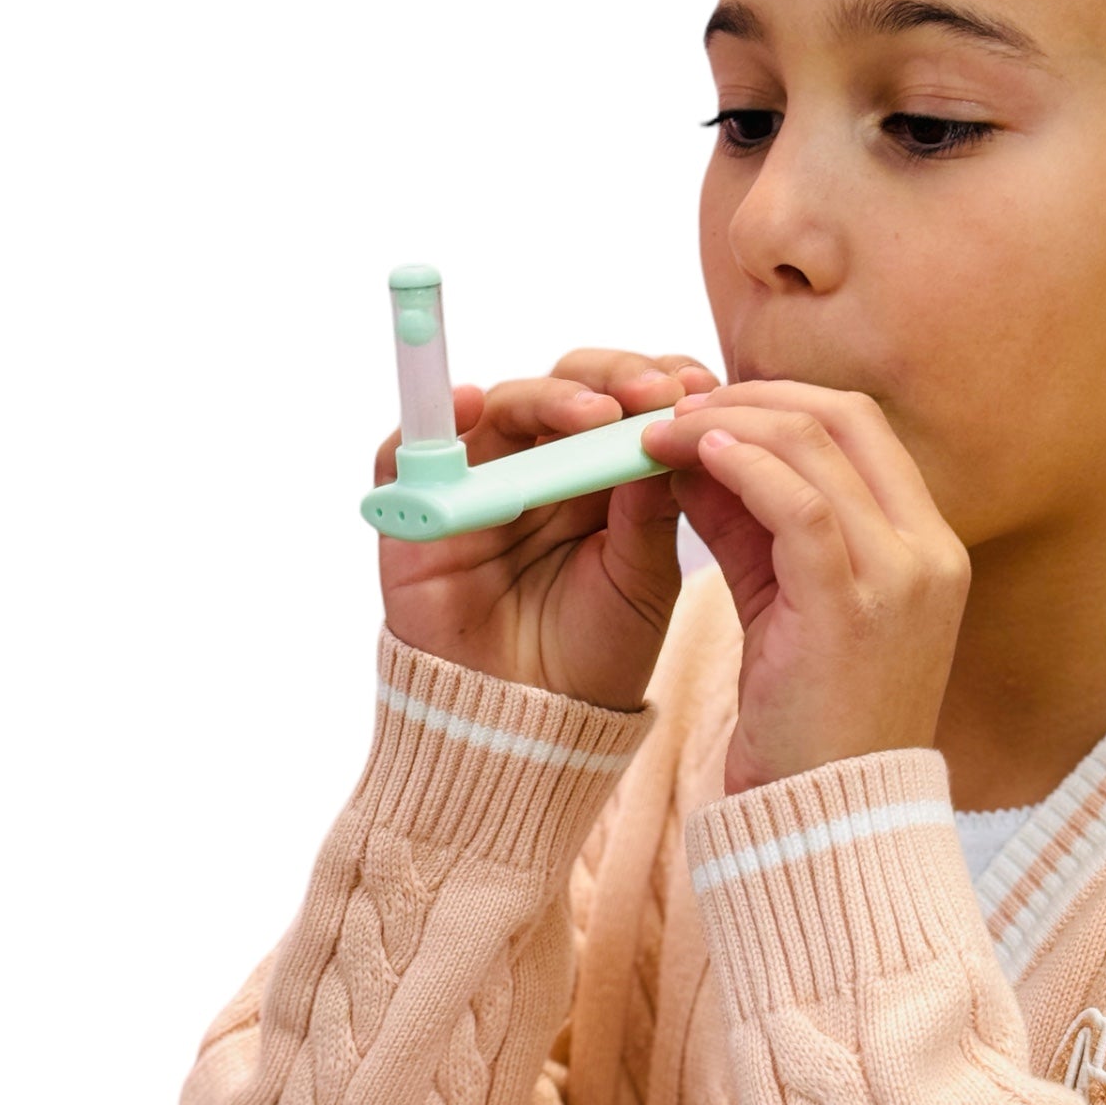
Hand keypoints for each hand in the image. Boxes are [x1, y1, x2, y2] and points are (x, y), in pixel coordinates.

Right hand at [373, 349, 720, 703]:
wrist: (534, 727)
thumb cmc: (594, 654)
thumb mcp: (643, 576)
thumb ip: (649, 506)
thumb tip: (665, 425)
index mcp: (597, 477)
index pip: (621, 401)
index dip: (654, 380)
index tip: (698, 384)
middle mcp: (536, 467)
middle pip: (564, 388)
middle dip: (612, 378)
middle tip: (652, 392)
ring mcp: (476, 484)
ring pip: (501, 405)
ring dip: (548, 397)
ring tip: (595, 415)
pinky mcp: (418, 512)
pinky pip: (407, 450)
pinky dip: (432, 419)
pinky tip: (474, 404)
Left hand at [638, 382, 969, 796]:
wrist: (831, 821)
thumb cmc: (807, 720)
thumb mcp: (784, 602)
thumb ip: (751, 524)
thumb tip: (694, 449)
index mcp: (927, 545)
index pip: (863, 427)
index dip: (782, 399)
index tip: (711, 404)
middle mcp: (928, 551)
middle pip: (846, 417)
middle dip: (755, 395)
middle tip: (678, 404)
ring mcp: (900, 577)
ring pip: (818, 446)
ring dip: (732, 423)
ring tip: (664, 430)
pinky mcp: (853, 608)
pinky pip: (802, 505)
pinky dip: (745, 466)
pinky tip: (695, 458)